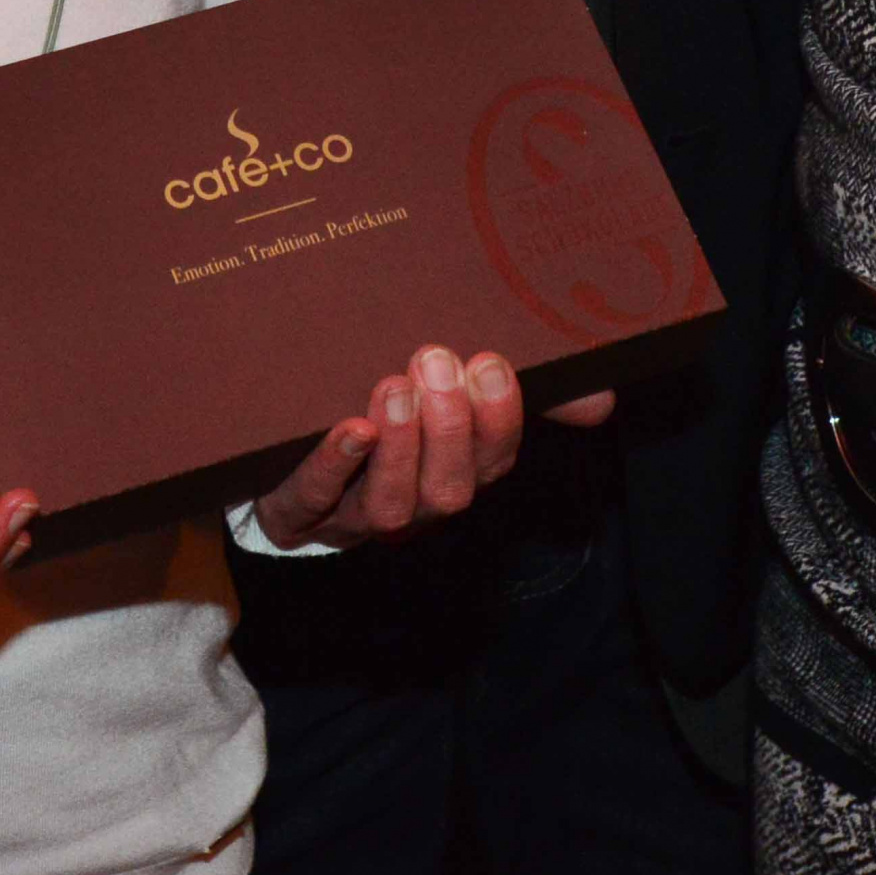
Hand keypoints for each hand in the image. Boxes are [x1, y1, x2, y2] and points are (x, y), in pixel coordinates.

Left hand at [243, 348, 603, 550]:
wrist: (273, 448)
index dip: (497, 419)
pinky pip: (314, 500)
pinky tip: (348, 430)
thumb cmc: (378, 416)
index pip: (494, 461)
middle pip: (449, 491)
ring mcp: (350, 514)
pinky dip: (333, 468)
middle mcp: (411, 502)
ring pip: (391, 506)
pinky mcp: (292, 511)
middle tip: (435, 360)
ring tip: (394, 388)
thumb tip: (602, 396)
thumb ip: (513, 390)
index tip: (489, 362)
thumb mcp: (449, 395)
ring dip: (400, 450)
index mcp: (452, 472)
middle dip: (449, 429)